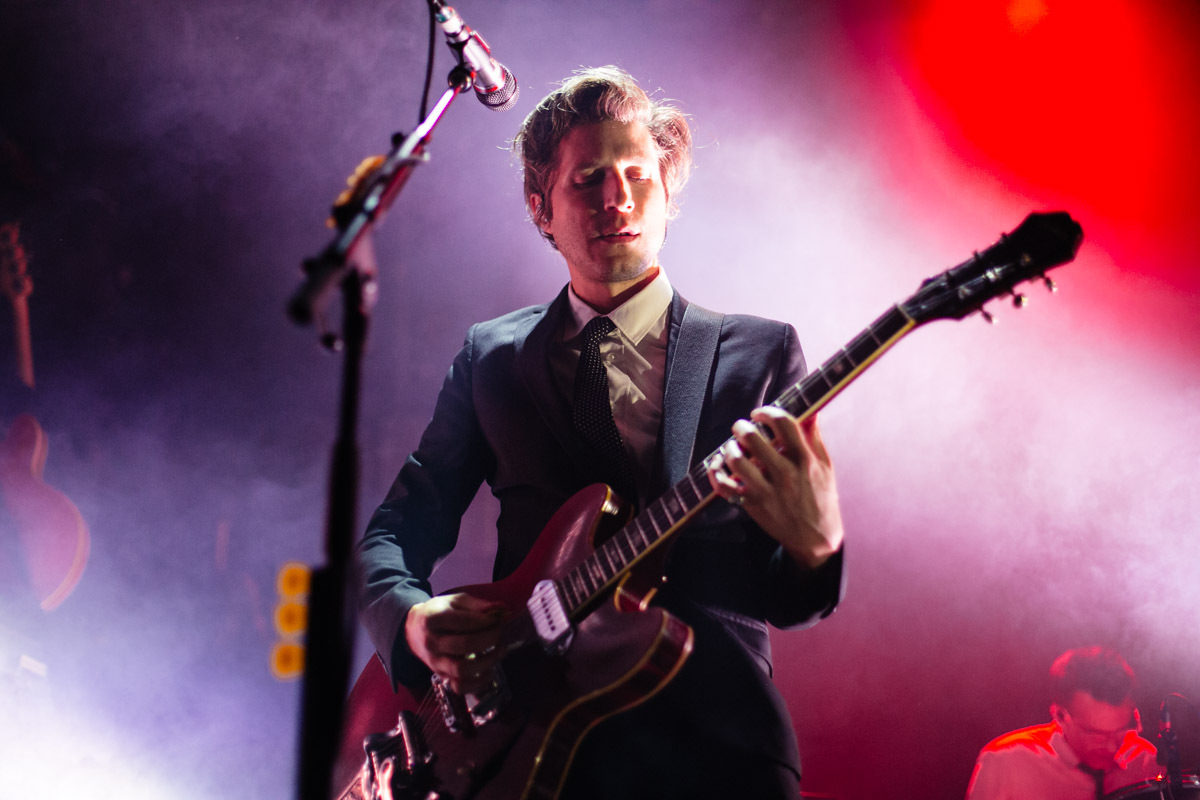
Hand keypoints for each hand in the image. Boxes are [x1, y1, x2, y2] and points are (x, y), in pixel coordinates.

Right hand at [405, 592, 507, 693]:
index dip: (486, 621)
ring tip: (499, 651)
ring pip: (463, 670)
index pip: (464, 621)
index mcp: (433, 619)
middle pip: (465, 645)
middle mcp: (431, 642)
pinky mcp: (441, 676)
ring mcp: (435, 662)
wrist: (413, 630)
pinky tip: (489, 672)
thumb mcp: (455, 601)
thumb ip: (478, 605)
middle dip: (490, 639)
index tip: (498, 619)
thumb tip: (502, 610)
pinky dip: (478, 684)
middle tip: (501, 634)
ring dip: (487, 662)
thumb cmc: (439, 612)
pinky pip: (460, 687)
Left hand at [707, 407, 843, 567]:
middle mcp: (785, 474)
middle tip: (741, 428)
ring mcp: (767, 490)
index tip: (759, 414)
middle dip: (742, 427)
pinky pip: (724, 486)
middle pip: (753, 439)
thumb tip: (811, 410)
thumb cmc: (821, 497)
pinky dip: (715, 473)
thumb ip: (814, 437)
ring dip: (729, 448)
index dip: (767, 412)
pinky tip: (718, 464)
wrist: (816, 538)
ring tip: (732, 447)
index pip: (783, 423)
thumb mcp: (825, 465)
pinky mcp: (752, 504)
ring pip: (736, 460)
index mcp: (805, 460)